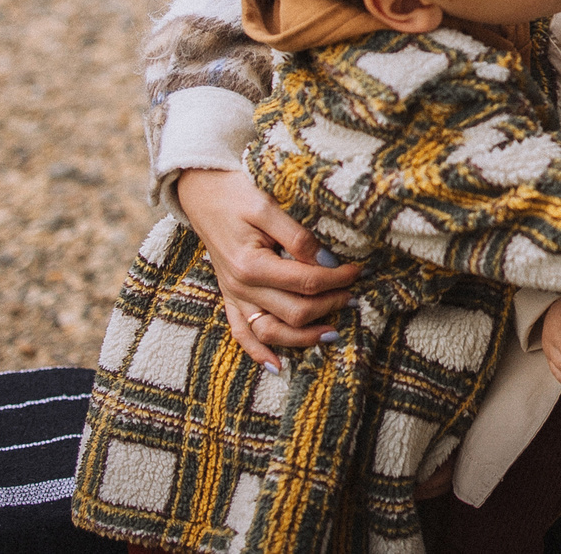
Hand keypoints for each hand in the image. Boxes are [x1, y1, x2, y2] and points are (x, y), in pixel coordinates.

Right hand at [173, 168, 359, 368]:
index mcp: (251, 264)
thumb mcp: (267, 207)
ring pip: (271, 333)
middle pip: (294, 312)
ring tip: (333, 332)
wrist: (202, 194)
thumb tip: (325, 261)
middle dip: (329, 306)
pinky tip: (277, 367)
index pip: (305, 282)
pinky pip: (242, 335)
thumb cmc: (236, 195)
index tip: (358, 270)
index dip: (337, 279)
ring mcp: (234, 297)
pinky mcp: (230, 299)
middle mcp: (241, 288)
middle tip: (353, 295)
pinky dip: (258, 353)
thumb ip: (297, 237)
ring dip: (303, 338)